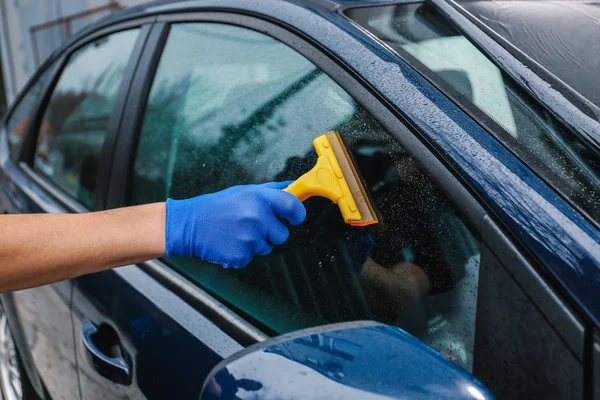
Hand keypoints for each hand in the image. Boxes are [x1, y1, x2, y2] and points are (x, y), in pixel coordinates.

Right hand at [165, 182, 305, 268]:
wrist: (189, 224)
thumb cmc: (218, 206)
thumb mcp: (244, 191)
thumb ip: (270, 190)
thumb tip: (292, 187)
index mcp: (260, 198)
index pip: (293, 207)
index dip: (297, 214)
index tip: (294, 217)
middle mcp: (257, 217)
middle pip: (282, 234)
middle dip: (272, 232)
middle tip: (252, 225)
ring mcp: (249, 238)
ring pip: (267, 247)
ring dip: (256, 243)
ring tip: (237, 232)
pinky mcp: (241, 255)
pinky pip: (252, 257)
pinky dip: (243, 252)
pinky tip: (230, 242)